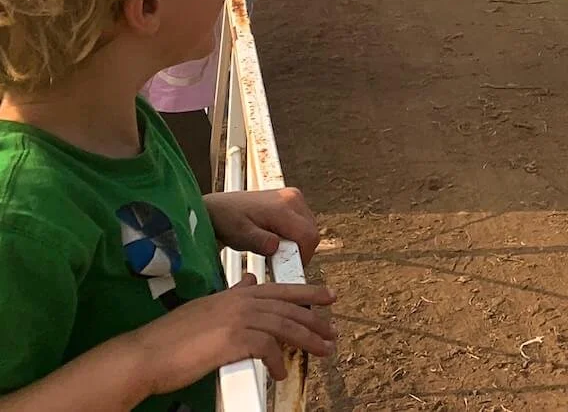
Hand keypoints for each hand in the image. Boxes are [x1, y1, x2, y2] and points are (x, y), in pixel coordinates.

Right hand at [128, 279, 335, 389]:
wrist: (146, 354)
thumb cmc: (172, 337)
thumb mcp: (206, 307)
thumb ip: (231, 294)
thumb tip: (249, 281)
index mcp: (236, 292)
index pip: (281, 289)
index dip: (308, 293)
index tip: (328, 297)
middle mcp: (241, 300)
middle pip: (289, 308)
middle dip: (315, 320)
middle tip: (332, 332)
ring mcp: (238, 318)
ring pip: (286, 326)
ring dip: (308, 340)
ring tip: (322, 351)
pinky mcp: (233, 340)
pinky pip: (268, 349)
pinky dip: (278, 362)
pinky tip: (280, 373)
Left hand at [205, 188, 321, 262]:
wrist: (218, 209)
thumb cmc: (225, 221)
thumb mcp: (238, 235)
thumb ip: (258, 241)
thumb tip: (275, 247)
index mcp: (283, 206)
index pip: (308, 236)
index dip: (302, 257)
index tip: (285, 271)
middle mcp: (293, 198)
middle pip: (311, 233)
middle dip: (299, 252)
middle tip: (276, 263)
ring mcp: (294, 197)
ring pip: (309, 229)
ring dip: (297, 244)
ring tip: (274, 251)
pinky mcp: (292, 200)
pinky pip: (303, 223)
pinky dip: (294, 236)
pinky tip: (276, 240)